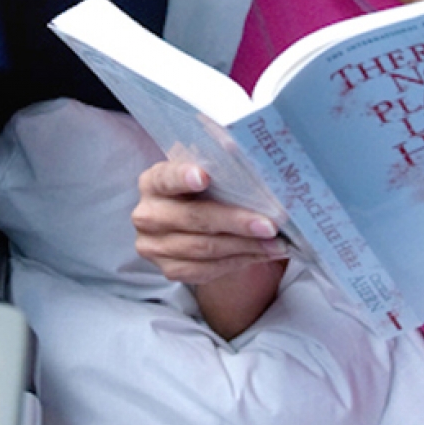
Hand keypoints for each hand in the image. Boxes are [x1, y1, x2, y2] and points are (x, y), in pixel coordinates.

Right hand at [132, 160, 286, 286]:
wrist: (193, 223)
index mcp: (153, 182)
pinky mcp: (168, 269)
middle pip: (193, 218)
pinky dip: (239, 262)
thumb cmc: (206, 191)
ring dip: (245, 246)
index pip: (166, 178)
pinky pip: (206, 270)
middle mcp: (147, 214)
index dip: (183, 177)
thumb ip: (218, 163)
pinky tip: (262, 253)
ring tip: (276, 243)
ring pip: (204, 248)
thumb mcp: (206, 171)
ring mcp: (154, 246)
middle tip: (270, 224)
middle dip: (236, 221)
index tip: (204, 176)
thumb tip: (245, 154)